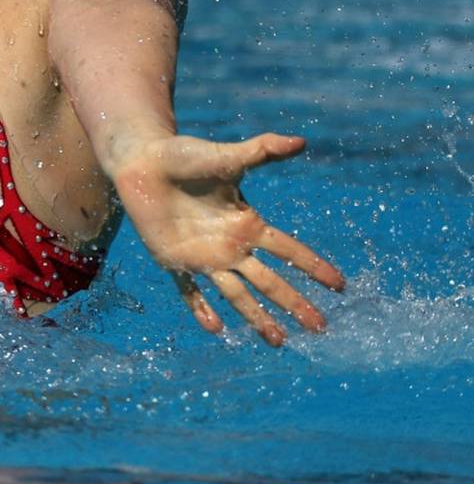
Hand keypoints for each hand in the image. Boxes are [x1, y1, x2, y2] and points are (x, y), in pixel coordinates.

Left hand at [113, 132, 345, 346]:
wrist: (142, 163)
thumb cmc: (185, 157)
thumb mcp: (227, 158)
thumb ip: (262, 151)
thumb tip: (301, 141)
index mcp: (247, 223)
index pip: (289, 250)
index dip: (314, 266)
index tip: (340, 286)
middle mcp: (230, 246)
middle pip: (270, 281)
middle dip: (295, 304)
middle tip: (321, 328)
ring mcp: (203, 256)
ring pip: (236, 294)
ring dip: (257, 317)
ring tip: (279, 341)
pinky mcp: (173, 260)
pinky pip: (189, 290)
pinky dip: (200, 308)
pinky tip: (215, 328)